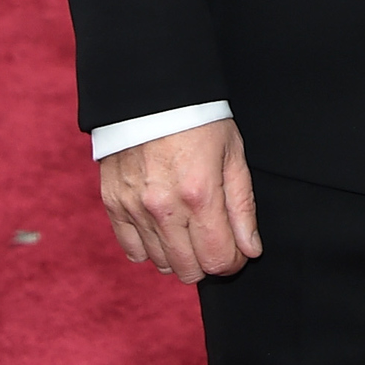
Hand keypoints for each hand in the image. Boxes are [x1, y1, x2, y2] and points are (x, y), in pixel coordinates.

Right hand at [99, 120, 260, 283]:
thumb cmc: (199, 120)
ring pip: (160, 264)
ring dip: (180, 256)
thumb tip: (251, 250)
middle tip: (215, 238)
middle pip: (189, 269)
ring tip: (190, 228)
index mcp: (199, 194)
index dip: (234, 261)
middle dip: (208, 261)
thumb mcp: (233, 154)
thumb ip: (242, 207)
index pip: (218, 259)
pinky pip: (132, 251)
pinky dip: (151, 248)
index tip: (238, 251)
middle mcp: (163, 208)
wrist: (151, 94)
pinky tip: (164, 228)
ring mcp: (134, 209)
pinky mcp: (113, 206)